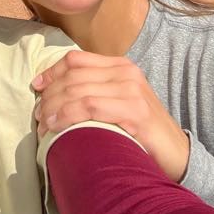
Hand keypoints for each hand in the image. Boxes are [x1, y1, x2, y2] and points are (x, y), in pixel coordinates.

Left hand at [33, 49, 189, 182]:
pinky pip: (90, 106)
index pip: (76, 59)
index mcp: (120, 66)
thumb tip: (55, 94)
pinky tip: (56, 126)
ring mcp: (131, 90)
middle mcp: (126, 72)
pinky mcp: (134, 110)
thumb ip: (94, 91)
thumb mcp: (117, 103)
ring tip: (43, 125)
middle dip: (49, 95)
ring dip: (54, 107)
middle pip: (73, 76)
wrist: (177, 154)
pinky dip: (68, 115)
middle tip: (37, 115)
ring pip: (78, 90)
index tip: (36, 86)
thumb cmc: (141, 132)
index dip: (52, 71)